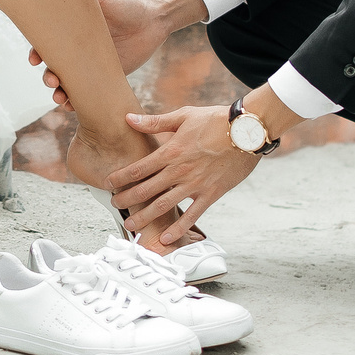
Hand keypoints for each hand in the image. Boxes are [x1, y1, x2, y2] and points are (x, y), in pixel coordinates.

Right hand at [29, 0, 166, 107]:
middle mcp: (78, 49)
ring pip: (68, 83)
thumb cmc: (128, 5)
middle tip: (52, 80)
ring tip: (60, 98)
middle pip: (55, 67)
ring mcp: (91, 65)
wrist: (153, 20)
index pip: (48, 44)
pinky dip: (77, 102)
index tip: (35, 60)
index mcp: (73, 31)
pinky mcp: (106, 78)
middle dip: (48, 76)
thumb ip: (87, 0)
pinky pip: (88, 93)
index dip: (37, 52)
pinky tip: (73, 107)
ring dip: (59, 92)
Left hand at [109, 106, 259, 247]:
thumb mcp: (183, 116)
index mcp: (171, 151)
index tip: (109, 183)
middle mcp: (180, 170)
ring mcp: (195, 184)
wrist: (246, 131)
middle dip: (127, 199)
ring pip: (164, 205)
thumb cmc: (214, 120)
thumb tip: (128, 118)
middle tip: (115, 205)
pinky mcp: (211, 194)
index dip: (121, 177)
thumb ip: (154, 121)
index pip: (138, 168)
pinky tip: (166, 238)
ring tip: (131, 226)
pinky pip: (193, 215)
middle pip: (146, 190)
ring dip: (145, 217)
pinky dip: (179, 229)